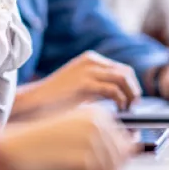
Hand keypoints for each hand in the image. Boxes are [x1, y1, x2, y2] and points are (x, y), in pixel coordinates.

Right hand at [0, 108, 136, 169]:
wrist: (13, 148)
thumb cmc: (39, 141)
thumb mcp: (72, 129)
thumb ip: (101, 138)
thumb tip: (131, 150)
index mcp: (97, 114)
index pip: (125, 143)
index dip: (111, 161)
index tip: (90, 164)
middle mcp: (98, 125)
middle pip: (121, 162)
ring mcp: (93, 143)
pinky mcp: (86, 162)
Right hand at [13, 51, 140, 116]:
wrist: (35, 101)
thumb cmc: (56, 99)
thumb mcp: (80, 85)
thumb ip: (99, 85)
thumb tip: (123, 96)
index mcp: (90, 59)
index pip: (122, 69)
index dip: (131, 85)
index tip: (132, 100)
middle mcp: (91, 61)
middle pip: (126, 73)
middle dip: (133, 90)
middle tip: (132, 106)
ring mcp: (87, 71)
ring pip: (123, 79)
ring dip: (130, 96)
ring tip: (127, 109)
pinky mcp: (85, 84)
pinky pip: (114, 91)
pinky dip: (121, 102)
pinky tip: (118, 111)